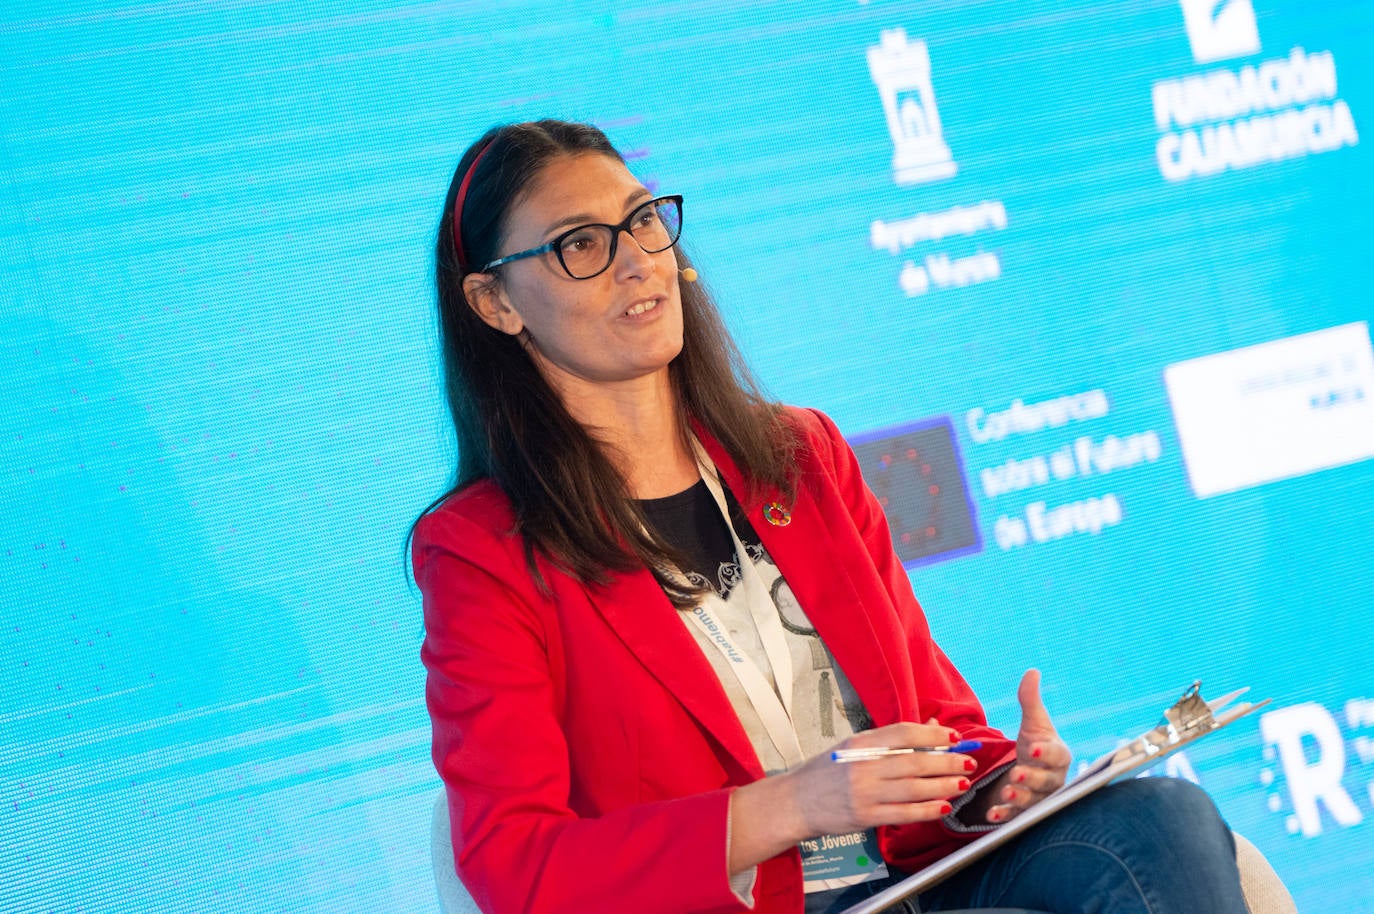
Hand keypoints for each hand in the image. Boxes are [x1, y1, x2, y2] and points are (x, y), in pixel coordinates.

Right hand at [785, 721, 977, 837]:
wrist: (795, 802)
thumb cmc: (825, 773)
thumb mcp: (853, 748)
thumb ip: (890, 740)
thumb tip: (930, 727)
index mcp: (860, 744)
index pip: (904, 733)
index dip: (933, 734)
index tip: (953, 736)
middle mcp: (863, 766)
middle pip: (915, 761)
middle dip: (947, 761)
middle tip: (967, 761)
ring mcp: (865, 793)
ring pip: (914, 788)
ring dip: (943, 785)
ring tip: (962, 783)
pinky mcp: (865, 817)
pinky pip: (904, 814)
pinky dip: (927, 810)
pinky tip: (943, 807)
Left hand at [983, 669, 1070, 824]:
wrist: (1031, 771)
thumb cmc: (1035, 744)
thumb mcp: (1032, 723)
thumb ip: (1030, 700)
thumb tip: (1032, 672)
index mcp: (1058, 756)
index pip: (1056, 755)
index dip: (1046, 753)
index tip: (1033, 748)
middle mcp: (1053, 780)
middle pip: (1046, 782)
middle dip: (1031, 779)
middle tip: (1016, 774)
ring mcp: (1041, 798)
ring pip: (1033, 802)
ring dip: (1020, 799)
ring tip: (1005, 793)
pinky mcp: (1025, 813)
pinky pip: (1017, 818)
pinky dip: (1005, 816)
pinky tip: (991, 815)